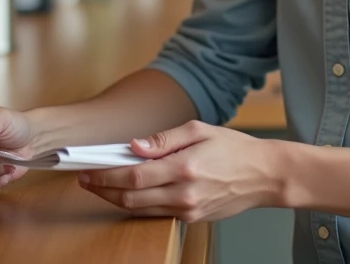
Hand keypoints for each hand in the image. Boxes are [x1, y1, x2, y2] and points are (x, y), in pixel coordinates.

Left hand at [78, 121, 284, 221]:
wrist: (264, 176)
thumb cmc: (234, 148)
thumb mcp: (200, 130)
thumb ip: (164, 139)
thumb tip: (135, 145)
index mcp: (184, 168)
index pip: (133, 176)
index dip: (105, 175)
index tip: (87, 169)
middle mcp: (183, 194)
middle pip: (130, 198)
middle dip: (103, 190)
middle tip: (85, 179)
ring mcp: (187, 210)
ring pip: (139, 210)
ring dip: (115, 200)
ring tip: (100, 187)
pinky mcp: (191, 219)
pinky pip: (156, 214)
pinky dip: (137, 205)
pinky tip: (128, 194)